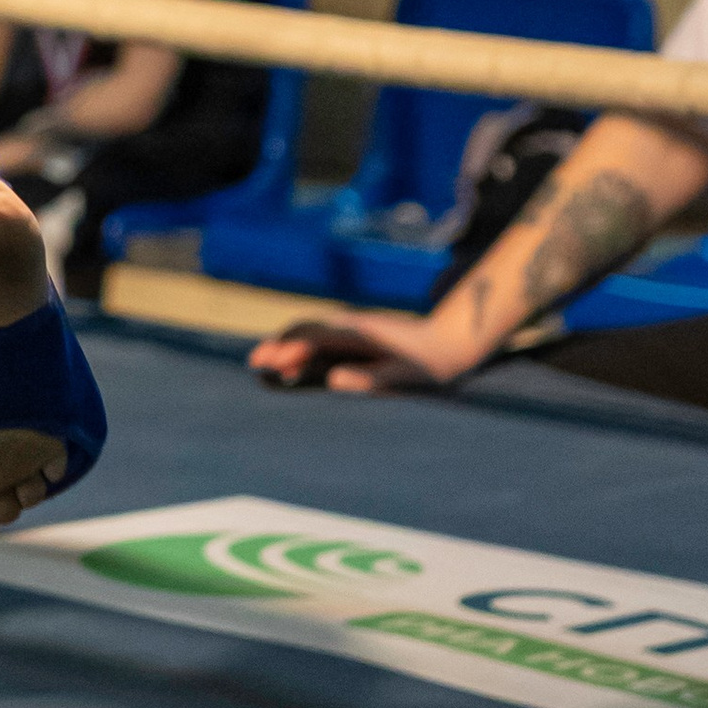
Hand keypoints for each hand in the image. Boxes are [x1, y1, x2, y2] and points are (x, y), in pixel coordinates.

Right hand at [247, 306, 473, 392]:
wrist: (454, 343)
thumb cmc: (431, 366)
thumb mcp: (405, 377)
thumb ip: (371, 379)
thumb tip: (333, 380)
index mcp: (359, 334)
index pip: (313, 336)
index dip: (288, 348)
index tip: (266, 363)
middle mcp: (352, 326)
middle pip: (307, 330)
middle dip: (280, 345)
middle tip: (254, 364)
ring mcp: (354, 329)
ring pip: (313, 332)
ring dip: (289, 345)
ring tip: (266, 364)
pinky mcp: (358, 337)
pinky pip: (324, 339)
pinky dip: (303, 348)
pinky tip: (296, 363)